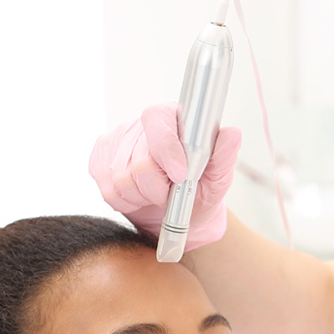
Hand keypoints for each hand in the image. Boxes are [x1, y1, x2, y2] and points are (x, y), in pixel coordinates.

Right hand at [88, 102, 241, 249]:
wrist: (177, 214)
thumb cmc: (199, 193)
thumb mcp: (217, 180)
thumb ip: (223, 157)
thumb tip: (232, 134)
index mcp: (172, 119)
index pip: (157, 121)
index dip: (167, 151)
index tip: (180, 176)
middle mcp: (141, 124)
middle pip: (139, 161)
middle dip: (159, 188)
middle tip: (171, 193)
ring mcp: (117, 140)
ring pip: (121, 178)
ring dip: (143, 197)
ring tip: (157, 194)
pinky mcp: (101, 159)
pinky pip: (108, 189)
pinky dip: (127, 201)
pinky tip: (141, 196)